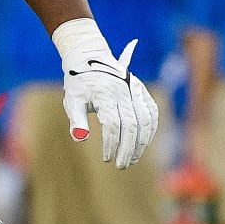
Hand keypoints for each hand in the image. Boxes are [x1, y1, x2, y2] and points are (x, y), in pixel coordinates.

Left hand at [62, 38, 158, 168]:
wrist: (89, 58)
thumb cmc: (79, 83)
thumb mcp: (72, 99)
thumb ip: (76, 119)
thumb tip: (80, 138)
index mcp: (104, 94)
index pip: (112, 124)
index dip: (111, 143)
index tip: (107, 158)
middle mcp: (123, 91)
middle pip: (131, 125)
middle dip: (128, 149)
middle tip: (122, 165)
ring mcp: (135, 90)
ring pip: (146, 120)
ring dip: (142, 143)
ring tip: (133, 158)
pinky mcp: (141, 90)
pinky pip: (152, 112)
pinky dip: (151, 129)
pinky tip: (144, 143)